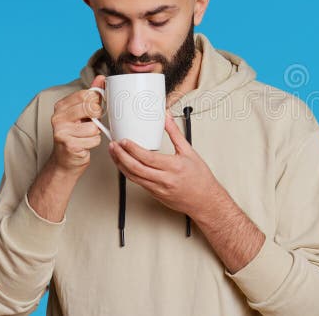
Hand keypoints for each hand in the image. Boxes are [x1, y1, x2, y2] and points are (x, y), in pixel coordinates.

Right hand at [47, 75, 105, 173]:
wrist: (65, 161)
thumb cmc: (76, 135)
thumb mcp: (83, 112)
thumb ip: (92, 95)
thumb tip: (101, 78)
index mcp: (61, 106)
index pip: (87, 95)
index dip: (95, 103)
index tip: (92, 111)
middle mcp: (58, 117)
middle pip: (91, 109)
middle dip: (96, 118)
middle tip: (89, 125)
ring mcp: (62, 131)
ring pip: (94, 127)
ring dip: (94, 134)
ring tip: (85, 137)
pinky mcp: (69, 145)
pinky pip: (94, 140)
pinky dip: (93, 143)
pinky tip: (84, 145)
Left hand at [108, 113, 223, 218]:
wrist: (205, 201)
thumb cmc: (200, 179)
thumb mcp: (189, 152)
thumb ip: (175, 133)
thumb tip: (167, 118)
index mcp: (173, 167)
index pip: (147, 158)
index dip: (132, 149)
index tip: (124, 141)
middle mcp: (164, 180)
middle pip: (136, 168)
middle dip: (121, 156)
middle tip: (113, 146)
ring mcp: (158, 189)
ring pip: (133, 177)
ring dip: (121, 165)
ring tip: (115, 154)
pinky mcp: (155, 195)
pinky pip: (138, 183)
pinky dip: (129, 173)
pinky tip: (125, 165)